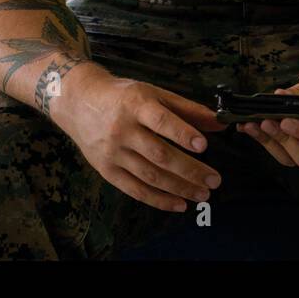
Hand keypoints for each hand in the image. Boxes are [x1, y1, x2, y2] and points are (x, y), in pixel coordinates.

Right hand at [57, 64, 226, 212]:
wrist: (79, 103)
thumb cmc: (123, 96)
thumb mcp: (153, 93)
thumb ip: (187, 109)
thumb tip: (219, 123)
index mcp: (135, 105)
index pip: (160, 121)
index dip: (182, 133)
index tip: (204, 145)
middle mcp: (122, 130)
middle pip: (158, 154)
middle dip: (189, 170)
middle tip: (214, 180)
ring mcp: (112, 152)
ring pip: (149, 175)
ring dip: (179, 188)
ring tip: (203, 194)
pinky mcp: (106, 170)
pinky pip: (134, 189)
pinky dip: (159, 200)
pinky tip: (179, 204)